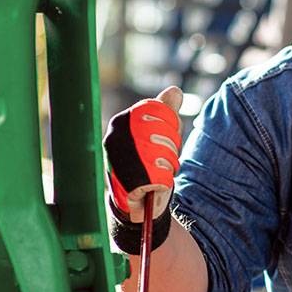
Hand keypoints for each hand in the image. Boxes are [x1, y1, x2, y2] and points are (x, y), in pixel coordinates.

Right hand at [103, 86, 182, 221]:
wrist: (135, 200)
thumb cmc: (146, 162)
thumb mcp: (158, 133)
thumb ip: (166, 112)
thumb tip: (176, 91)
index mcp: (121, 122)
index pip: (160, 111)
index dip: (170, 126)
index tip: (164, 137)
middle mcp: (115, 137)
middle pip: (165, 132)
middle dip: (171, 147)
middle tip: (162, 158)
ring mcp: (119, 159)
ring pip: (165, 155)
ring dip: (169, 166)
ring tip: (156, 171)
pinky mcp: (128, 183)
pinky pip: (163, 177)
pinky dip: (165, 183)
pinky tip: (153, 185)